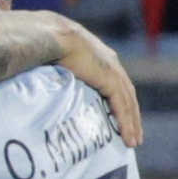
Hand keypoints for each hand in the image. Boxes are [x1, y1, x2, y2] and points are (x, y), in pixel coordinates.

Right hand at [54, 17, 142, 146]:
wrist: (54, 36)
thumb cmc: (47, 46)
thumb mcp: (58, 61)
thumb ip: (61, 74)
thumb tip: (44, 85)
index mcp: (101, 59)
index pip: (116, 84)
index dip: (120, 102)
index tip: (121, 118)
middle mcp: (112, 64)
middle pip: (126, 95)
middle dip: (131, 116)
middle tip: (133, 135)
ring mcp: (114, 72)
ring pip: (128, 104)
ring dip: (132, 124)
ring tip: (133, 142)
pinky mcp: (112, 80)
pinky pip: (122, 106)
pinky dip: (127, 123)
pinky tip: (128, 138)